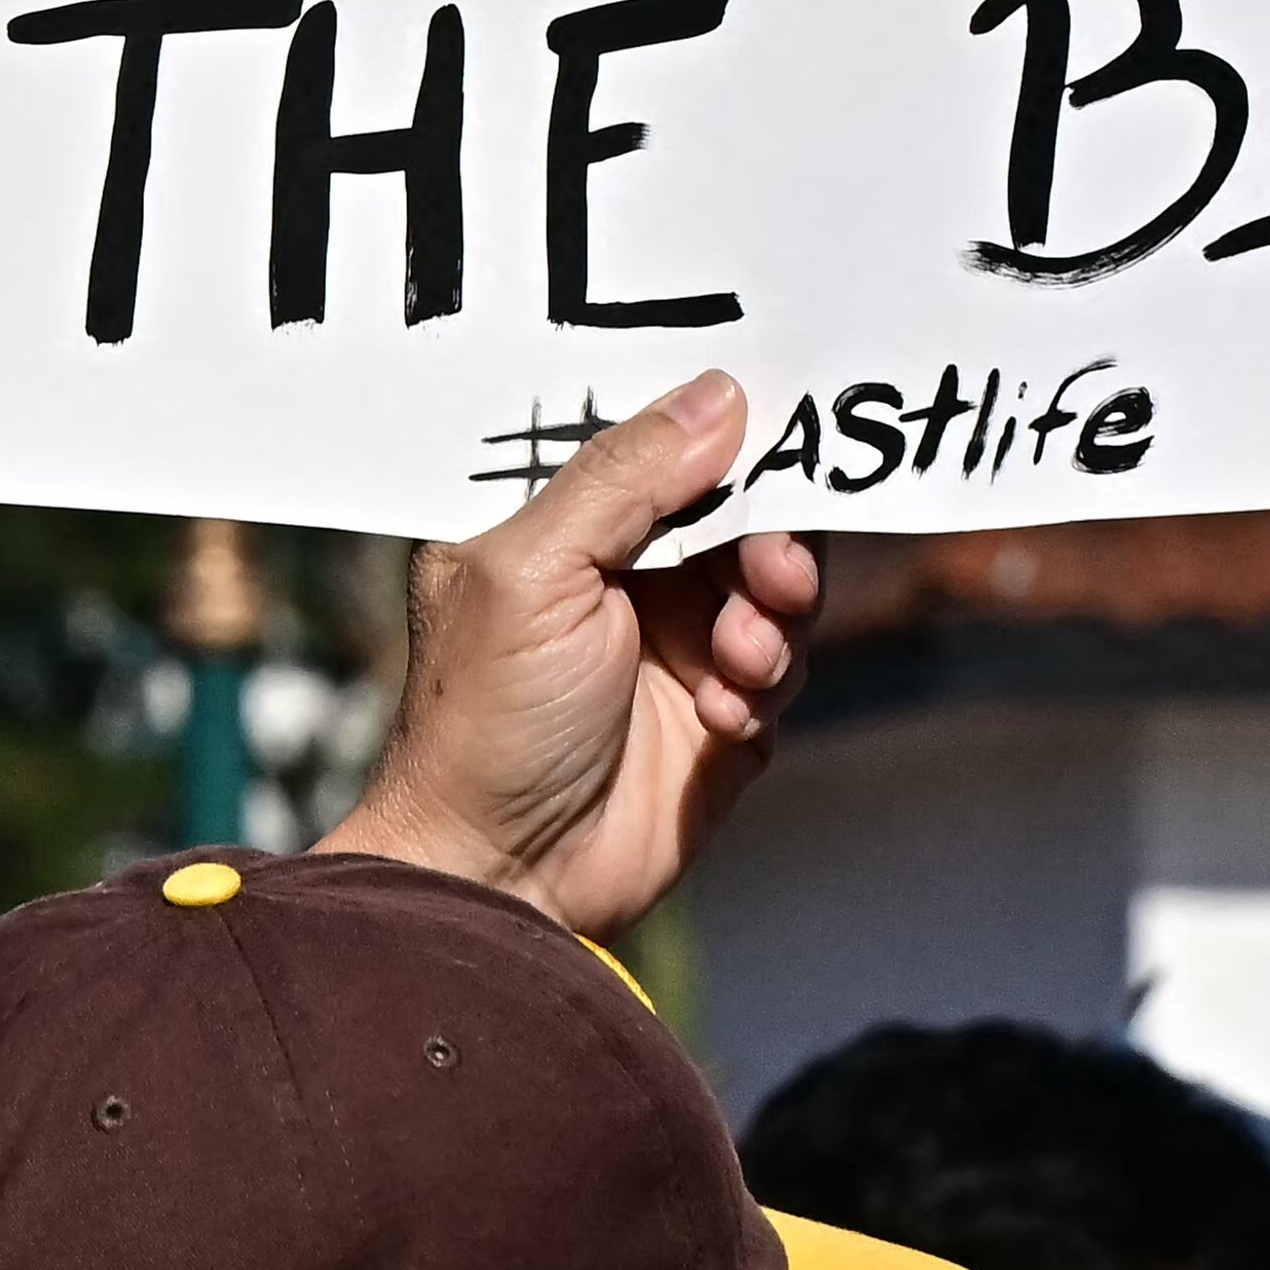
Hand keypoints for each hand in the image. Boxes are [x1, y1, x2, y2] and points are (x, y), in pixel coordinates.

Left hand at [312, 376, 815, 939]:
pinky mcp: (721, 711)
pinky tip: (723, 716)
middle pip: (734, 506)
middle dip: (766, 533)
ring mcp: (674, 640)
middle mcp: (619, 569)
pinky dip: (767, 682)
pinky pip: (784, 663)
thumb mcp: (534, 574)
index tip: (777, 420)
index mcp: (555, 520)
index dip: (717, 431)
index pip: (654, 442)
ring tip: (736, 659)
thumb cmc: (485, 720)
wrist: (507, 875)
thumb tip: (720, 393)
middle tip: (772, 570)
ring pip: (774, 583)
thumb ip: (624, 480)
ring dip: (771, 614)